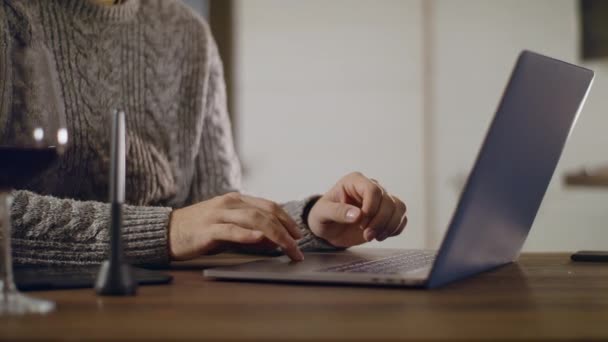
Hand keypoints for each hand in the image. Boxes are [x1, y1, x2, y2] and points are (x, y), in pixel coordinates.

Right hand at [168, 192, 303, 260]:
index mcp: (236, 200)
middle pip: (266, 213)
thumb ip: (249, 233)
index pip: (269, 206)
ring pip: (253, 220)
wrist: (166, 232)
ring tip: (287, 247)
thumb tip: (273, 241)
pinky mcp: (207, 230)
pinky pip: (231, 231)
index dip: (287, 220)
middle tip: (297, 247)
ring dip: (275, 234)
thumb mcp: (228, 229)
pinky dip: (247, 234)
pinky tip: (260, 239)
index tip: (298, 235)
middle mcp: (229, 204)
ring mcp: (218, 215)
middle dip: (286, 230)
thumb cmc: (198, 231)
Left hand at [307, 172, 407, 247]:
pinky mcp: (387, 214)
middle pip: (388, 201)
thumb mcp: (323, 214)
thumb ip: (338, 212)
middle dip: (379, 222)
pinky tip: (381, 235)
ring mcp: (380, 200)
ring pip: (399, 208)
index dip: (371, 207)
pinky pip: (401, 218)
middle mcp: (370, 187)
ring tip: (374, 237)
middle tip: (367, 235)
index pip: (373, 189)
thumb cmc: (322, 216)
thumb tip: (357, 214)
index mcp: (354, 181)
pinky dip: (395, 229)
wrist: (328, 229)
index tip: (361, 222)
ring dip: (389, 226)